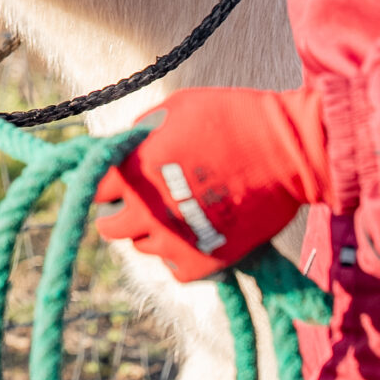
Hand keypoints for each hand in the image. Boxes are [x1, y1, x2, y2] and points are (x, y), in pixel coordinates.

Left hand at [94, 86, 328, 281]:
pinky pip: (174, 269)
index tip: (119, 181)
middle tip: (143, 202)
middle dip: (121, 213)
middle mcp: (146, 210)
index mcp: (133, 170)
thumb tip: (124, 148)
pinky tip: (197, 233)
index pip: (93, 189)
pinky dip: (182, 255)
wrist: (286, 150)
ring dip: (154, 232)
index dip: (107, 183)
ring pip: (143, 247)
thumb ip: (141, 135)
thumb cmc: (231, 119)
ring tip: (180, 212)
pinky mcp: (202, 262)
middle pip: (110, 227)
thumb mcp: (174, 110)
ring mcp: (173, 240)